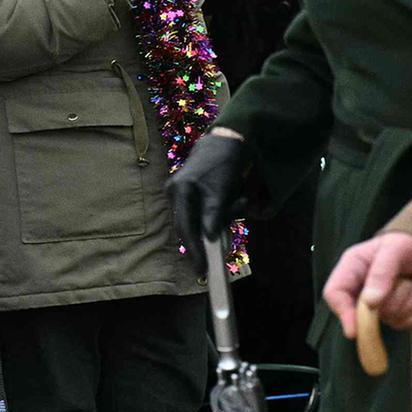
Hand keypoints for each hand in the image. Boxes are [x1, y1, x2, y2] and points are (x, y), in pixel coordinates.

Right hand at [170, 127, 251, 255]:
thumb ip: (215, 215)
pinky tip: (230, 204)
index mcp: (181, 190)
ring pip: (195, 221)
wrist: (224, 142)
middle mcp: (174, 192)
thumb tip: (211, 239)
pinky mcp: (186, 194)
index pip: (186, 227)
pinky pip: (198, 214)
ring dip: (216, 222)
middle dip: (203, 243)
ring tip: (237, 204)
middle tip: (209, 265)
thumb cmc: (225, 165)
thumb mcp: (224, 190)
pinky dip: (214, 216)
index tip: (202, 269)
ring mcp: (178, 193)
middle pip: (187, 227)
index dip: (195, 250)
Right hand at [323, 231, 411, 335]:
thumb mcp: (393, 249)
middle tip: (405, 277)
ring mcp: (380, 307)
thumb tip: (370, 302)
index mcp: (352, 270)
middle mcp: (362, 291)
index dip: (343, 312)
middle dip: (393, 298)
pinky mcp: (398, 315)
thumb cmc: (405, 244)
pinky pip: (409, 322)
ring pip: (393, 318)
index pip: (335, 294)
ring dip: (411, 297)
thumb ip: (381, 272)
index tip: (354, 330)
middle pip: (369, 313)